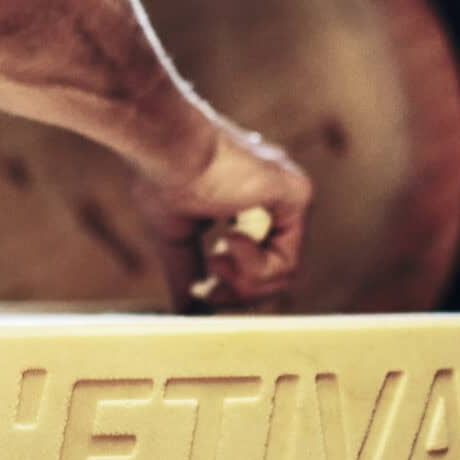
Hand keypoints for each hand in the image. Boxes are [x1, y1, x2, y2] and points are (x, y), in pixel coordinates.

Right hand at [131, 120, 311, 311]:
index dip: (230, 289)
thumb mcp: (175, 237)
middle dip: (237, 292)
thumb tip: (187, 314)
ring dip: (242, 279)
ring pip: (282, 273)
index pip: (256, 260)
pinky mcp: (298, 193)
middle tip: (209, 289)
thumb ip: (188, 272)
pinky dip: (254, 266)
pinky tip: (229, 239)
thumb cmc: (162, 176)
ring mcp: (289, 194)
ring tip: (216, 256)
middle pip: (272, 274)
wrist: (166, 145)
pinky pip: (287, 260)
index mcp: (244, 199)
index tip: (203, 293)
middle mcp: (272, 197)